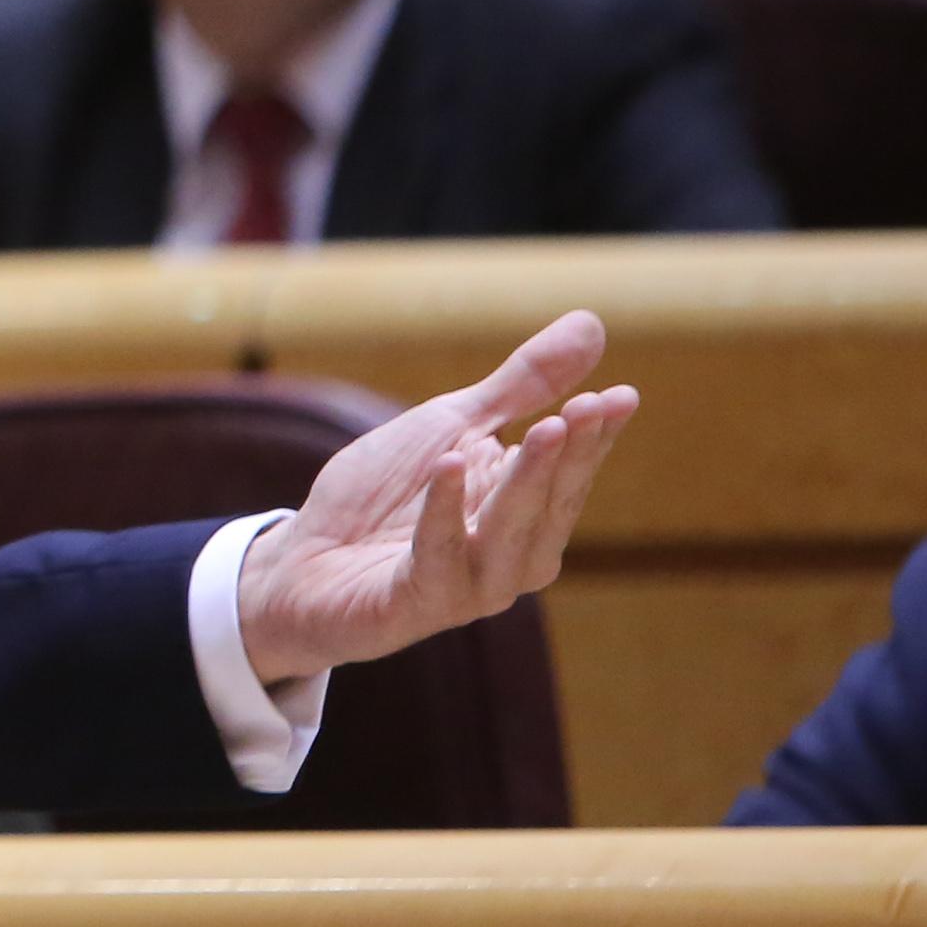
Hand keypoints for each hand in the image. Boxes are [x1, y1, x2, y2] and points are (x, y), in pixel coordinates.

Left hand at [232, 310, 636, 686]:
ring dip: (526, 483)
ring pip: (509, 536)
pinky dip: (444, 512)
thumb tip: (593, 324)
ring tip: (543, 428)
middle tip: (588, 407)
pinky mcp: (415, 602)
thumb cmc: (385, 494)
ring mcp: (468, 587)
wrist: (305, 560)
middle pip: (550, 505)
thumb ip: (519, 387)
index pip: (571, 474)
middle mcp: (510, 559)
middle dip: (570, 456)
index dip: (595, 437)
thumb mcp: (451, 424)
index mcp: (525, 517)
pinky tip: (450, 465)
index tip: (622, 394)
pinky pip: (437, 557)